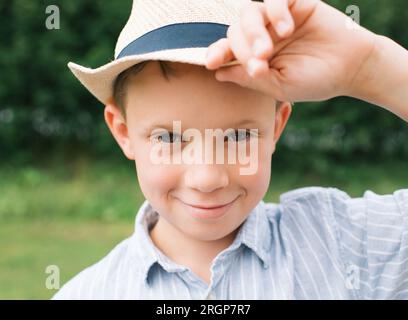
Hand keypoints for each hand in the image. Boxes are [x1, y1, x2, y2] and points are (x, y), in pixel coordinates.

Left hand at [206, 0, 377, 102]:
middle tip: (260, 62)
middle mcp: (261, 36)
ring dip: (254, 32)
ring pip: (249, 13)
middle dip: (242, 49)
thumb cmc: (314, 81)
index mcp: (255, 57)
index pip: (228, 51)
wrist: (351, 68)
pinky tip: (287, 29)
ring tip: (268, 51)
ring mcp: (276, 19)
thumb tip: (218, 74)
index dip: (217, 53)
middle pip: (235, 32)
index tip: (211, 63)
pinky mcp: (294, 3)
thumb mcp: (279, 86)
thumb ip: (250, 79)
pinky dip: (276, 11)